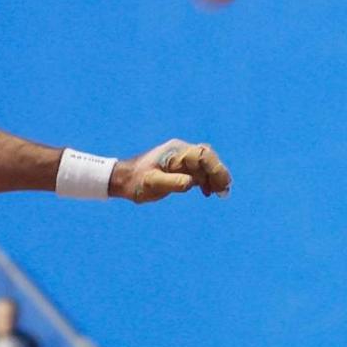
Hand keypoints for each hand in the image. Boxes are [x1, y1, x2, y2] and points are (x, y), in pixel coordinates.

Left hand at [109, 140, 231, 203]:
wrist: (123, 179)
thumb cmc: (135, 182)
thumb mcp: (151, 184)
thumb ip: (172, 182)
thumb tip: (192, 182)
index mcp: (175, 152)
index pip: (202, 155)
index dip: (215, 168)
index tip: (222, 183)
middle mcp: (180, 152)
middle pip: (207, 158)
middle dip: (218, 173)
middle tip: (223, 191)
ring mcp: (180, 159)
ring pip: (205, 164)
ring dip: (214, 177)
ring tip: (220, 194)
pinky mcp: (179, 167)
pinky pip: (198, 170)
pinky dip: (206, 180)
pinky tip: (208, 192)